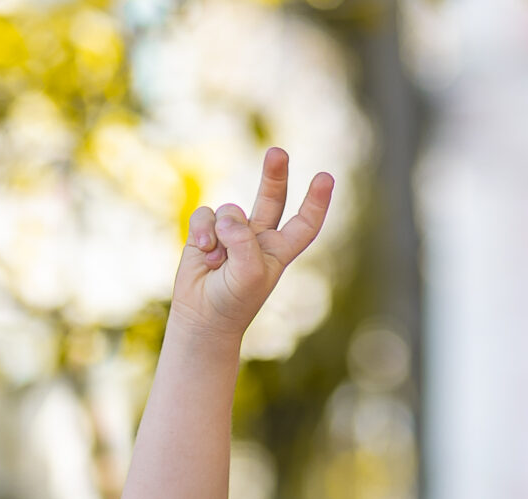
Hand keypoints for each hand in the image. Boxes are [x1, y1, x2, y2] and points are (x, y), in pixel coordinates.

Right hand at [173, 147, 333, 343]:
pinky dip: (202, 232)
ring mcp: (232, 232)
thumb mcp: (250, 274)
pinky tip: (203, 253)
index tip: (326, 178)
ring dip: (221, 235)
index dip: (316, 203)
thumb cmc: (234, 301)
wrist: (201, 317)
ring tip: (218, 263)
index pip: (303, 224)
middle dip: (274, 175)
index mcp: (279, 251)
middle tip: (277, 152)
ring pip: (230, 211)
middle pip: (272, 198)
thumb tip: (227, 217)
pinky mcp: (207, 231)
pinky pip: (205, 215)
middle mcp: (258, 237)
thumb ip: (244, 241)